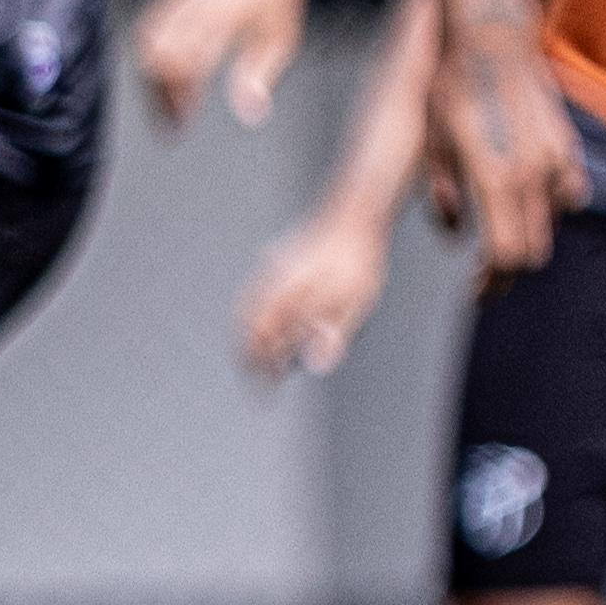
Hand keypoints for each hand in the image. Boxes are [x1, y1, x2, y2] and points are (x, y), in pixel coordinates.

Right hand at [132, 0, 311, 132]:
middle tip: (174, 119)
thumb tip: (251, 114)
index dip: (180, 98)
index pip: (186, 65)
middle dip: (161, 92)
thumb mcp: (280, 40)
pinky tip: (166, 74)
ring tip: (168, 102)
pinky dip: (151, 54)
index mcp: (219, 19)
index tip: (184, 122)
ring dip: (154, 75)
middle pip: (158, 57)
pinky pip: (147, 27)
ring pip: (146, 43)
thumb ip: (259, 76)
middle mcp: (192, 5)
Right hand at [236, 213, 393, 379]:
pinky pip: (254, 294)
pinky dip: (255, 315)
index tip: (266, 388)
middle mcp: (273, 283)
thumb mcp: (355, 301)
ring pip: (247, 310)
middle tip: (260, 377)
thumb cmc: (358, 260)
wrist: (355, 216)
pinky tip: (267, 324)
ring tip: (261, 356)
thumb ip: (333, 333)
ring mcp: (271, 270)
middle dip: (251, 355)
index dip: (261, 366)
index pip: (262, 341)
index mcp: (289, 296)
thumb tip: (316, 364)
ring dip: (250, 336)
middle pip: (248, 327)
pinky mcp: (275, 261)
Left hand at [416, 0, 579, 279]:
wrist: (489, 35)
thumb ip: (444, 194)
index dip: (492, 282)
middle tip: (485, 275)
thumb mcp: (431, 141)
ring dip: (529, 235)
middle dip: (508, 269)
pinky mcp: (565, 142)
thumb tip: (455, 233)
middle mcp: (532, 173)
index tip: (475, 289)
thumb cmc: (450, 86)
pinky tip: (527, 198)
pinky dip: (552, 205)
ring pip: (552, 222)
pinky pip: (569, 191)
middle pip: (532, 249)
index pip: (506, 255)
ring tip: (501, 233)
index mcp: (495, 178)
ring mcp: (555, 158)